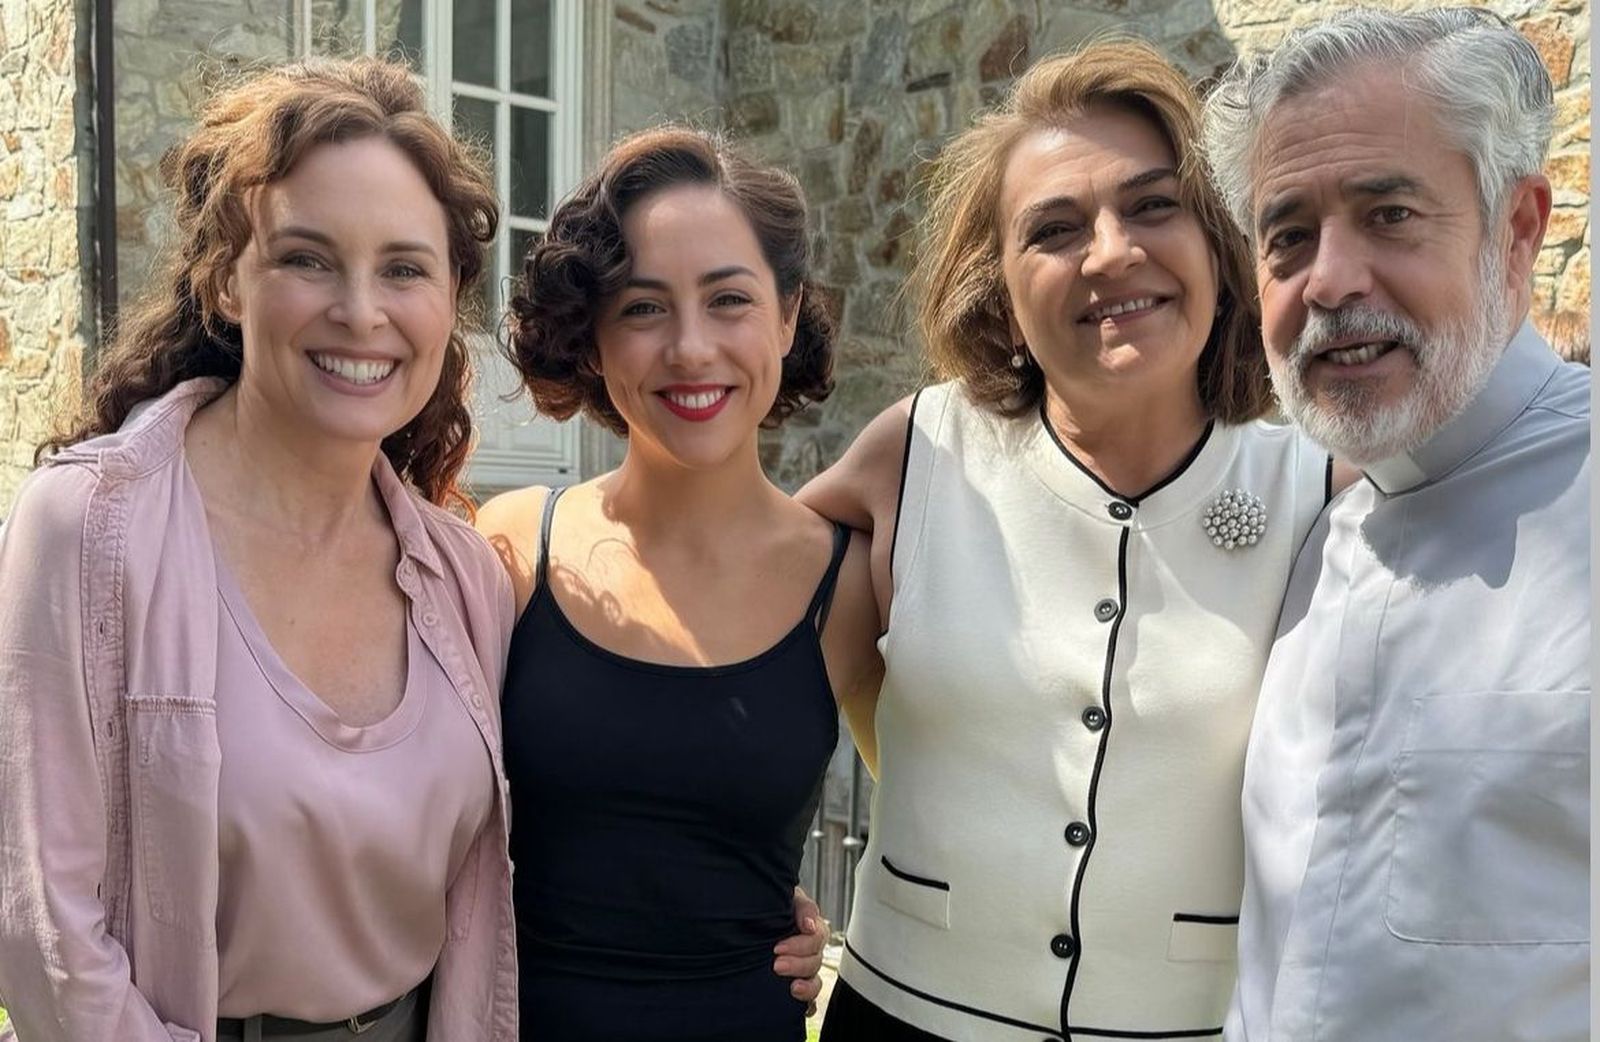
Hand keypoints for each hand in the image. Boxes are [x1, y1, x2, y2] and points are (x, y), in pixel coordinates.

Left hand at [774, 886, 828, 1014]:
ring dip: (807, 987)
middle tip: (776, 965)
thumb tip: (810, 924)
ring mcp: (802, 972)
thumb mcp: (786, 898)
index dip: (800, 945)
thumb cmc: (768, 906)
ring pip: (815, 983)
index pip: (816, 939)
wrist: (743, 921)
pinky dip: (806, 1006)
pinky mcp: (795, 988)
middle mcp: (808, 951)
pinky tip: (797, 1007)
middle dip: (798, 965)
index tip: (777, 948)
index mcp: (809, 929)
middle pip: (815, 962)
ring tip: (792, 989)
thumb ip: (802, 906)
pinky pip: (808, 1002)